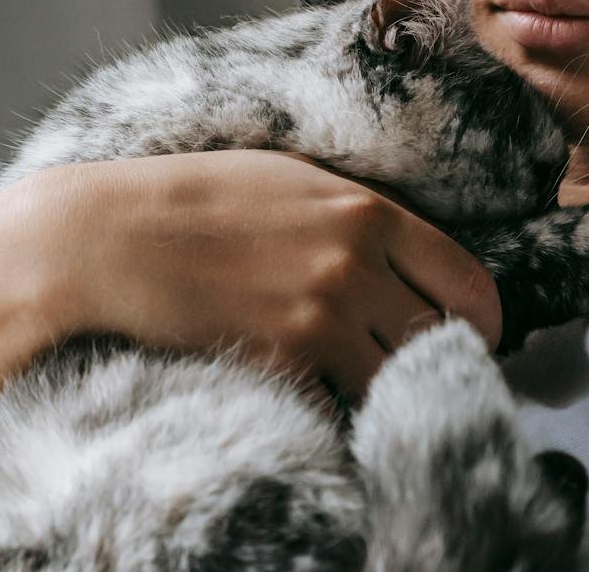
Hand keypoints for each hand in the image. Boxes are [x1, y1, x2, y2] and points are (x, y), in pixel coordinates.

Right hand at [0, 150, 502, 401]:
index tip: (466, 337)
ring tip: (366, 386)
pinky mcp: (281, 359)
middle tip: (417, 369)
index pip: (469, 280)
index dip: (479, 320)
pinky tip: (317, 395)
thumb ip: (356, 216)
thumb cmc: (193, 202)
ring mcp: (320, 313)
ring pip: (401, 377)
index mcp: (366, 210)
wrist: (109, 238)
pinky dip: (340, 408)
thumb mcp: (292, 181)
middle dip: (440, 359)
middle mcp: (356, 261)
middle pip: (446, 336)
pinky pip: (342, 403)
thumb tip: (404, 257)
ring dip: (392, 389)